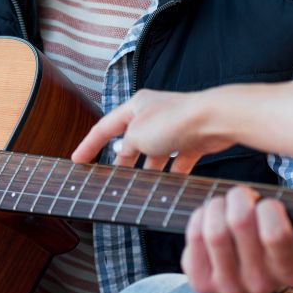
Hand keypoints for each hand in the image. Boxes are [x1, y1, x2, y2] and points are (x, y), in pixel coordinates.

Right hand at [71, 88, 234, 172]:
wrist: (214, 119)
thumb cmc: (175, 120)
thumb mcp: (137, 135)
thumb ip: (126, 147)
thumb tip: (124, 155)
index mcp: (136, 106)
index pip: (105, 127)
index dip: (89, 145)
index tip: (78, 160)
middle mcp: (154, 114)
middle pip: (131, 140)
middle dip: (123, 161)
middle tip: (112, 180)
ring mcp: (174, 127)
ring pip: (156, 152)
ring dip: (149, 169)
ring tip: (141, 187)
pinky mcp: (192, 140)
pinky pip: (178, 160)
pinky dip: (173, 172)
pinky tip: (169, 184)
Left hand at [182, 185, 292, 292]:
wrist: (265, 276)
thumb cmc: (282, 241)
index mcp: (289, 269)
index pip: (275, 234)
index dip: (269, 208)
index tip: (269, 204)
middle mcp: (259, 283)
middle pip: (239, 222)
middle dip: (239, 197)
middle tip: (243, 196)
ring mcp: (228, 286)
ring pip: (213, 230)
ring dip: (217, 205)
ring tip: (225, 205)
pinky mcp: (202, 282)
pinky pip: (194, 236)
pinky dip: (200, 217)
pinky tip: (211, 217)